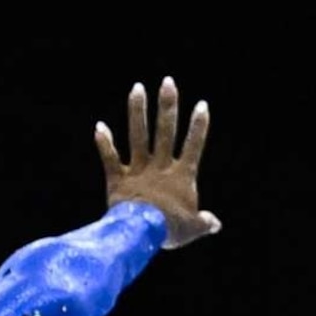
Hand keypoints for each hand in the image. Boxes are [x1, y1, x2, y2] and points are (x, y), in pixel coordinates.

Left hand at [97, 78, 219, 248]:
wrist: (142, 233)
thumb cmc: (171, 230)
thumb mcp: (193, 228)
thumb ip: (204, 222)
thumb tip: (216, 224)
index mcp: (181, 177)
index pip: (194, 146)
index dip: (199, 126)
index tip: (202, 105)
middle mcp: (160, 167)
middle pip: (166, 131)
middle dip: (168, 106)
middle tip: (168, 82)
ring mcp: (138, 170)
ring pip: (138, 136)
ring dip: (138, 111)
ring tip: (137, 88)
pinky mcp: (118, 179)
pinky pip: (110, 158)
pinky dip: (104, 143)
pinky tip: (99, 126)